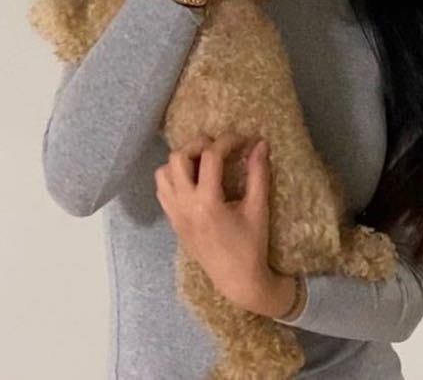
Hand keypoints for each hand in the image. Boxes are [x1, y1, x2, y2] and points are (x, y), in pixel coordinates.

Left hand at [154, 132, 281, 311]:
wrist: (237, 281)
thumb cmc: (251, 246)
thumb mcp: (259, 209)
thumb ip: (258, 173)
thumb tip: (260, 143)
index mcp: (207, 202)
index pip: (210, 157)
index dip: (227, 141)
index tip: (243, 140)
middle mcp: (184, 206)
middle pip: (178, 157)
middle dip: (198, 144)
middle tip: (219, 147)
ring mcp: (175, 214)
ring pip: (163, 172)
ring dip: (181, 160)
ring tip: (204, 162)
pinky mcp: (172, 222)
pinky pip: (162, 190)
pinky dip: (173, 177)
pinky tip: (194, 180)